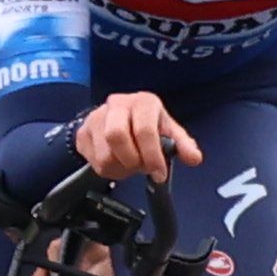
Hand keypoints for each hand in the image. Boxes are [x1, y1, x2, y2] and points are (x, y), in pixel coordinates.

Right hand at [73, 92, 198, 183]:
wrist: (119, 119)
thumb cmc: (149, 125)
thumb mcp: (169, 132)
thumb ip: (183, 145)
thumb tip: (194, 158)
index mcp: (143, 102)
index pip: (144, 129)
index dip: (152, 155)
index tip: (159, 173)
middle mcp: (117, 104)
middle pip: (116, 136)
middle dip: (132, 160)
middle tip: (141, 168)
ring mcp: (96, 117)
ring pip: (103, 153)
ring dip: (120, 168)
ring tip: (131, 166)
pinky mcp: (82, 133)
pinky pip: (93, 161)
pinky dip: (108, 170)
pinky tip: (118, 164)